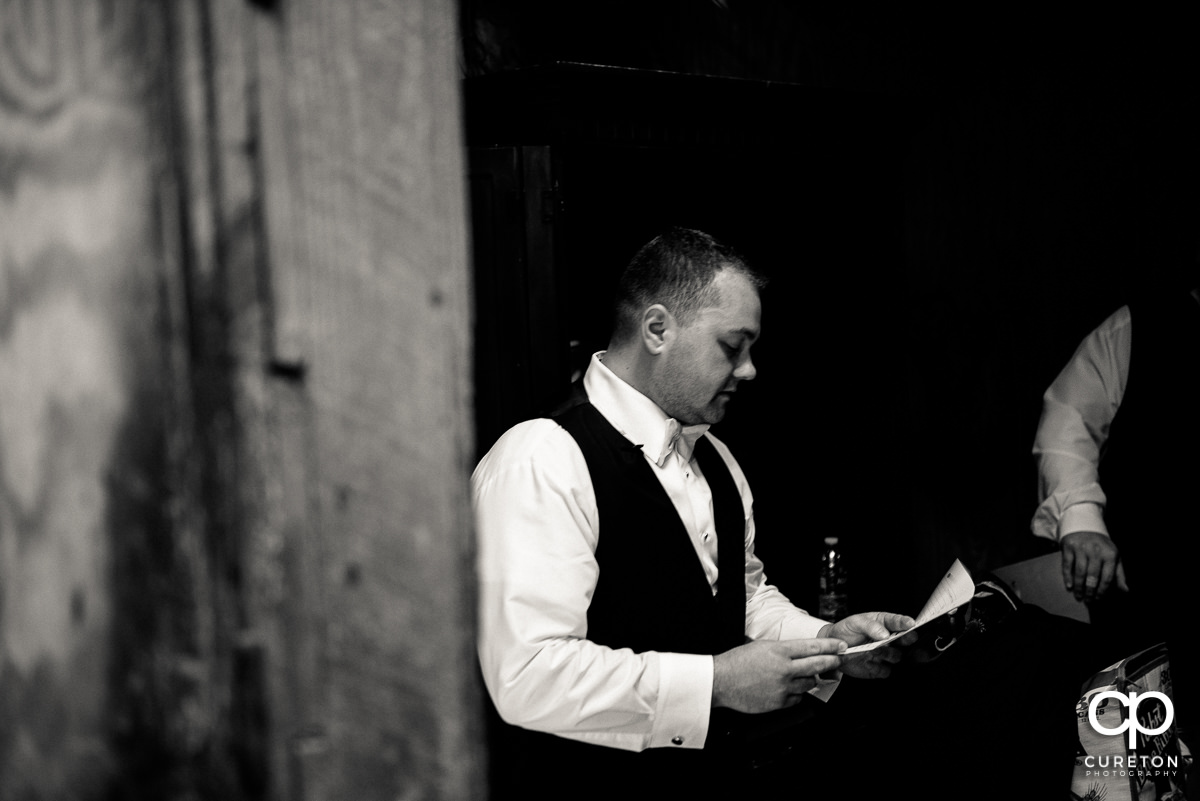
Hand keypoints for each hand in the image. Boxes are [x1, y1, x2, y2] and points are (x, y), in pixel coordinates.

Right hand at [712, 638, 844, 713]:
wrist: (720, 681)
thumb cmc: (736, 662)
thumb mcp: (761, 646)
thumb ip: (784, 650)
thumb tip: (803, 652)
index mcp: (779, 651)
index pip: (812, 646)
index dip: (830, 646)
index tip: (840, 646)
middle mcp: (783, 669)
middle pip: (817, 665)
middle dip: (832, 662)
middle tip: (838, 660)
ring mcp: (782, 687)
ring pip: (809, 683)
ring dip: (809, 679)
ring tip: (802, 675)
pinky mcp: (778, 702)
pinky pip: (797, 699)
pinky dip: (796, 694)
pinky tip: (787, 689)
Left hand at [818, 612, 916, 679]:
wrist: (833, 648)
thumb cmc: (846, 631)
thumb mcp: (855, 622)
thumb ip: (870, 626)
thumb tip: (885, 633)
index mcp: (882, 623)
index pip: (897, 622)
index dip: (905, 622)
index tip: (911, 624)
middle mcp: (886, 639)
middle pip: (904, 640)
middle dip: (906, 639)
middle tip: (905, 638)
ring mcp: (883, 654)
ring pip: (896, 656)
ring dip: (888, 653)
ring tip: (874, 650)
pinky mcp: (878, 668)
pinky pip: (885, 671)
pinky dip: (878, 668)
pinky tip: (867, 662)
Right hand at [1061, 530, 1127, 601]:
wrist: (1084, 524)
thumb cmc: (1101, 545)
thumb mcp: (1114, 556)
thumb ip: (1119, 574)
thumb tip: (1125, 590)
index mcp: (1110, 554)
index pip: (1107, 577)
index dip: (1102, 590)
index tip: (1098, 598)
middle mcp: (1096, 550)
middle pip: (1092, 576)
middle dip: (1090, 590)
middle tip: (1088, 600)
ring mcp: (1081, 548)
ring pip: (1079, 571)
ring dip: (1078, 586)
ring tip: (1078, 595)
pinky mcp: (1068, 546)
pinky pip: (1067, 564)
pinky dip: (1067, 576)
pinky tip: (1069, 586)